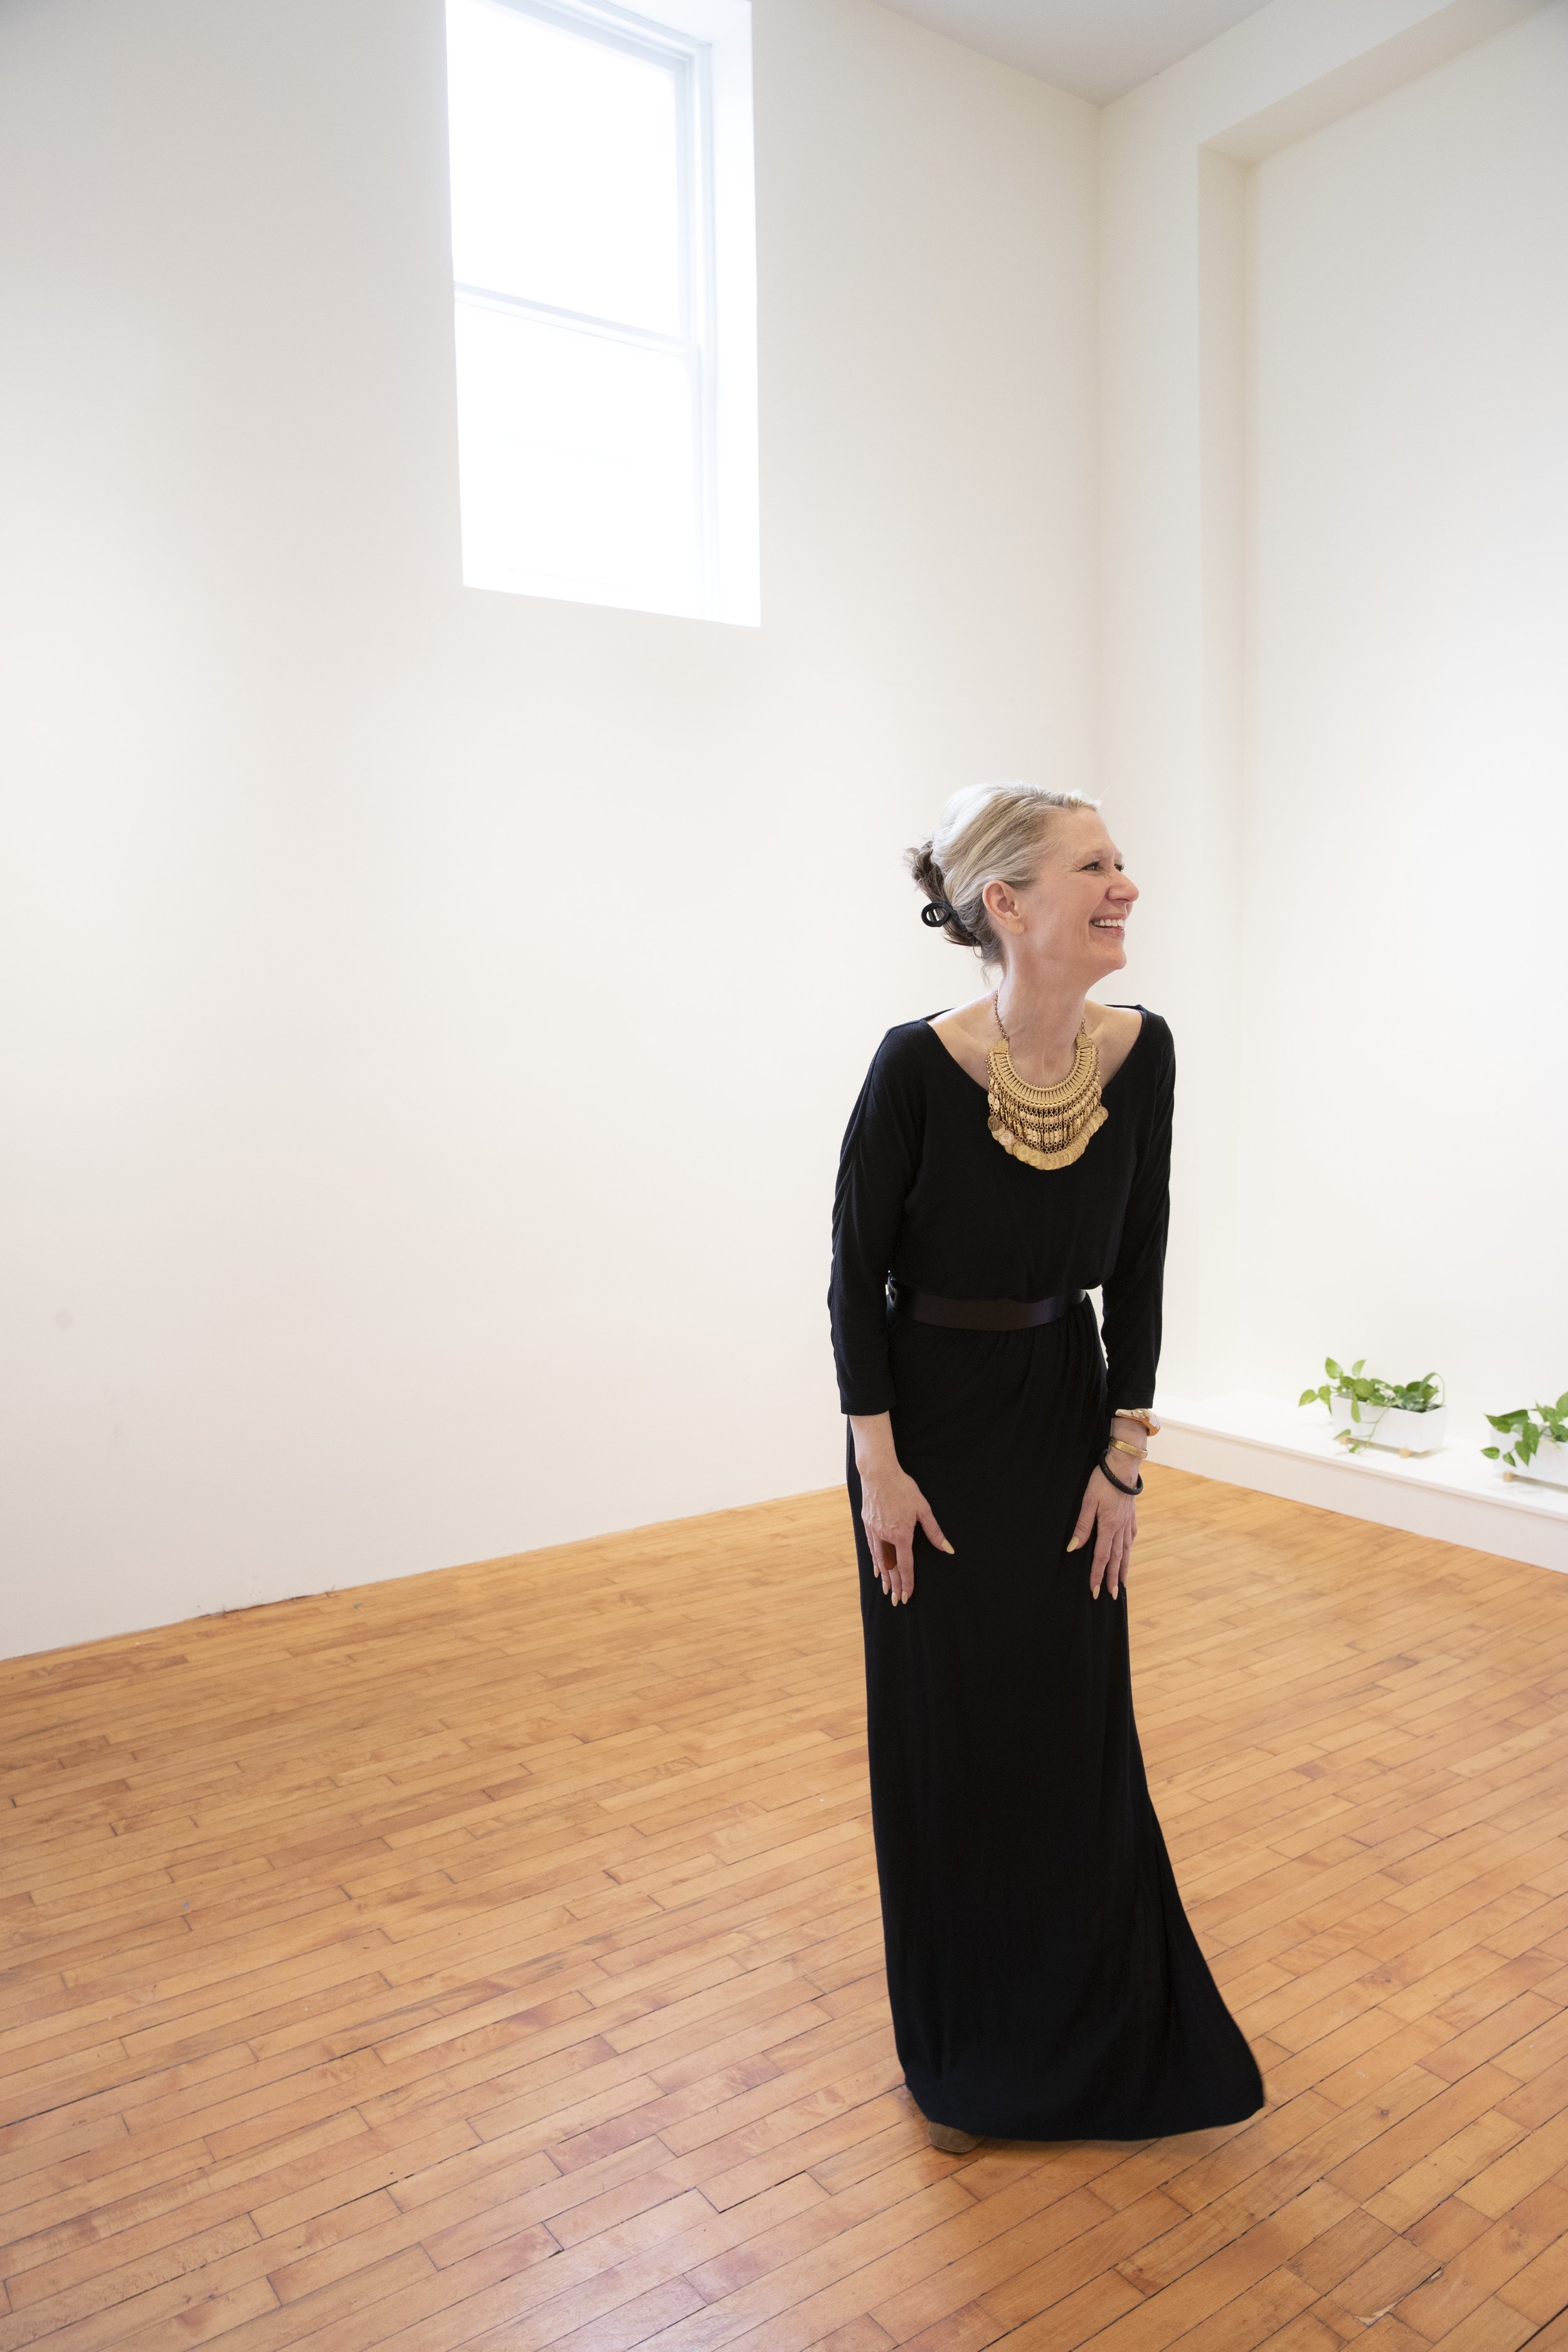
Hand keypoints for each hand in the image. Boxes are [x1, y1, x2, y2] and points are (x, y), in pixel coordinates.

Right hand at [849, 1415, 952, 1605]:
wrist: (879, 1473)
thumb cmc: (903, 1489)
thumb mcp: (923, 1508)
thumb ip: (934, 1531)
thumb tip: (947, 1548)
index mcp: (901, 1535)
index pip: (905, 1565)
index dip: (908, 1582)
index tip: (908, 1596)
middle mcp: (886, 1537)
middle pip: (891, 1567)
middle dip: (895, 1585)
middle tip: (896, 1601)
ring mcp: (874, 1531)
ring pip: (880, 1560)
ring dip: (884, 1577)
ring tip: (887, 1590)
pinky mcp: (867, 1524)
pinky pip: (871, 1548)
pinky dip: (875, 1561)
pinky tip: (877, 1568)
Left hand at [1068, 1463, 1137, 1599]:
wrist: (1123, 1466)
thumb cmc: (1102, 1481)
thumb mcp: (1088, 1501)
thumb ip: (1082, 1525)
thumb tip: (1075, 1547)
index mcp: (1108, 1526)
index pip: (1101, 1557)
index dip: (1097, 1575)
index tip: (1095, 1590)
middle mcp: (1120, 1528)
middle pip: (1116, 1559)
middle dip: (1112, 1578)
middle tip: (1112, 1596)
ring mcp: (1127, 1522)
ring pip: (1126, 1550)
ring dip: (1123, 1568)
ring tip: (1123, 1583)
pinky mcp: (1131, 1515)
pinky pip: (1131, 1536)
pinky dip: (1129, 1548)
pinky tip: (1128, 1552)